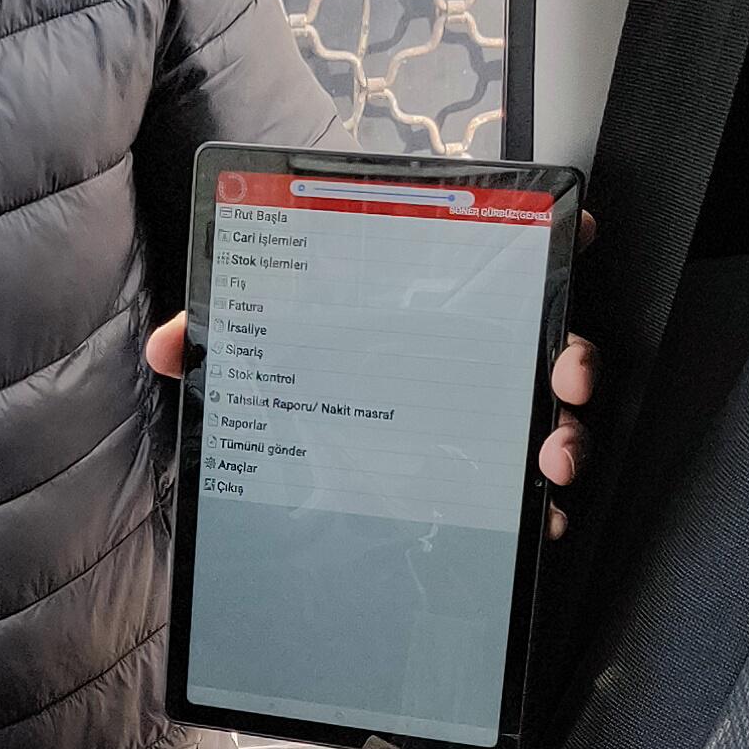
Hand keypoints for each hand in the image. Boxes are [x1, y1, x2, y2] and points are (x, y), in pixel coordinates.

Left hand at [146, 211, 601, 533]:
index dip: (550, 235)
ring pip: (555, 417)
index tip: (575, 229)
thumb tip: (172, 346)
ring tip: (554, 455)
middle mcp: (474, 358)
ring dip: (569, 433)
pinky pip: (527, 490)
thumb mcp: (253, 358)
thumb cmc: (286, 390)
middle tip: (565, 373)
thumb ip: (217, 338)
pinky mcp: (485, 480)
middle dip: (572, 354)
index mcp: (429, 311)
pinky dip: (543, 507)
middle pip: (548, 340)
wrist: (285, 490)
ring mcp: (487, 419)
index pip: (504, 257)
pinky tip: (540, 519)